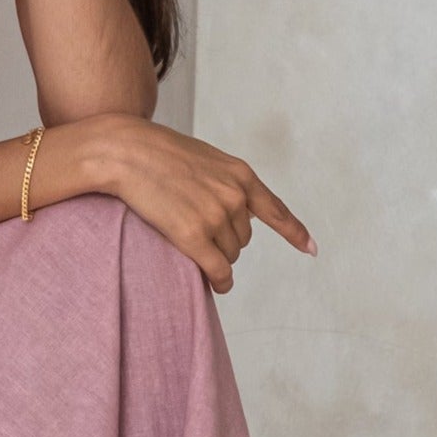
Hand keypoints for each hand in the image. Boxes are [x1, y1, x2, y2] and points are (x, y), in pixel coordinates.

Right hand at [87, 114, 315, 291]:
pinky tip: (216, 285)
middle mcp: (235, 196)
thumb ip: (222, 182)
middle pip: (243, 239)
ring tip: (190, 243)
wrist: (125, 150)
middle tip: (199, 233)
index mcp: (240, 175)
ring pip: (229, 255)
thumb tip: (231, 213)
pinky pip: (217, 270)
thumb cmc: (155, 152)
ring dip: (216, 258)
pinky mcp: (193, 235)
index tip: (311, 249)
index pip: (275, 210)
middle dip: (226, 242)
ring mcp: (215, 216)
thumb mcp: (203, 158)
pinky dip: (219, 280)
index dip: (294, 233)